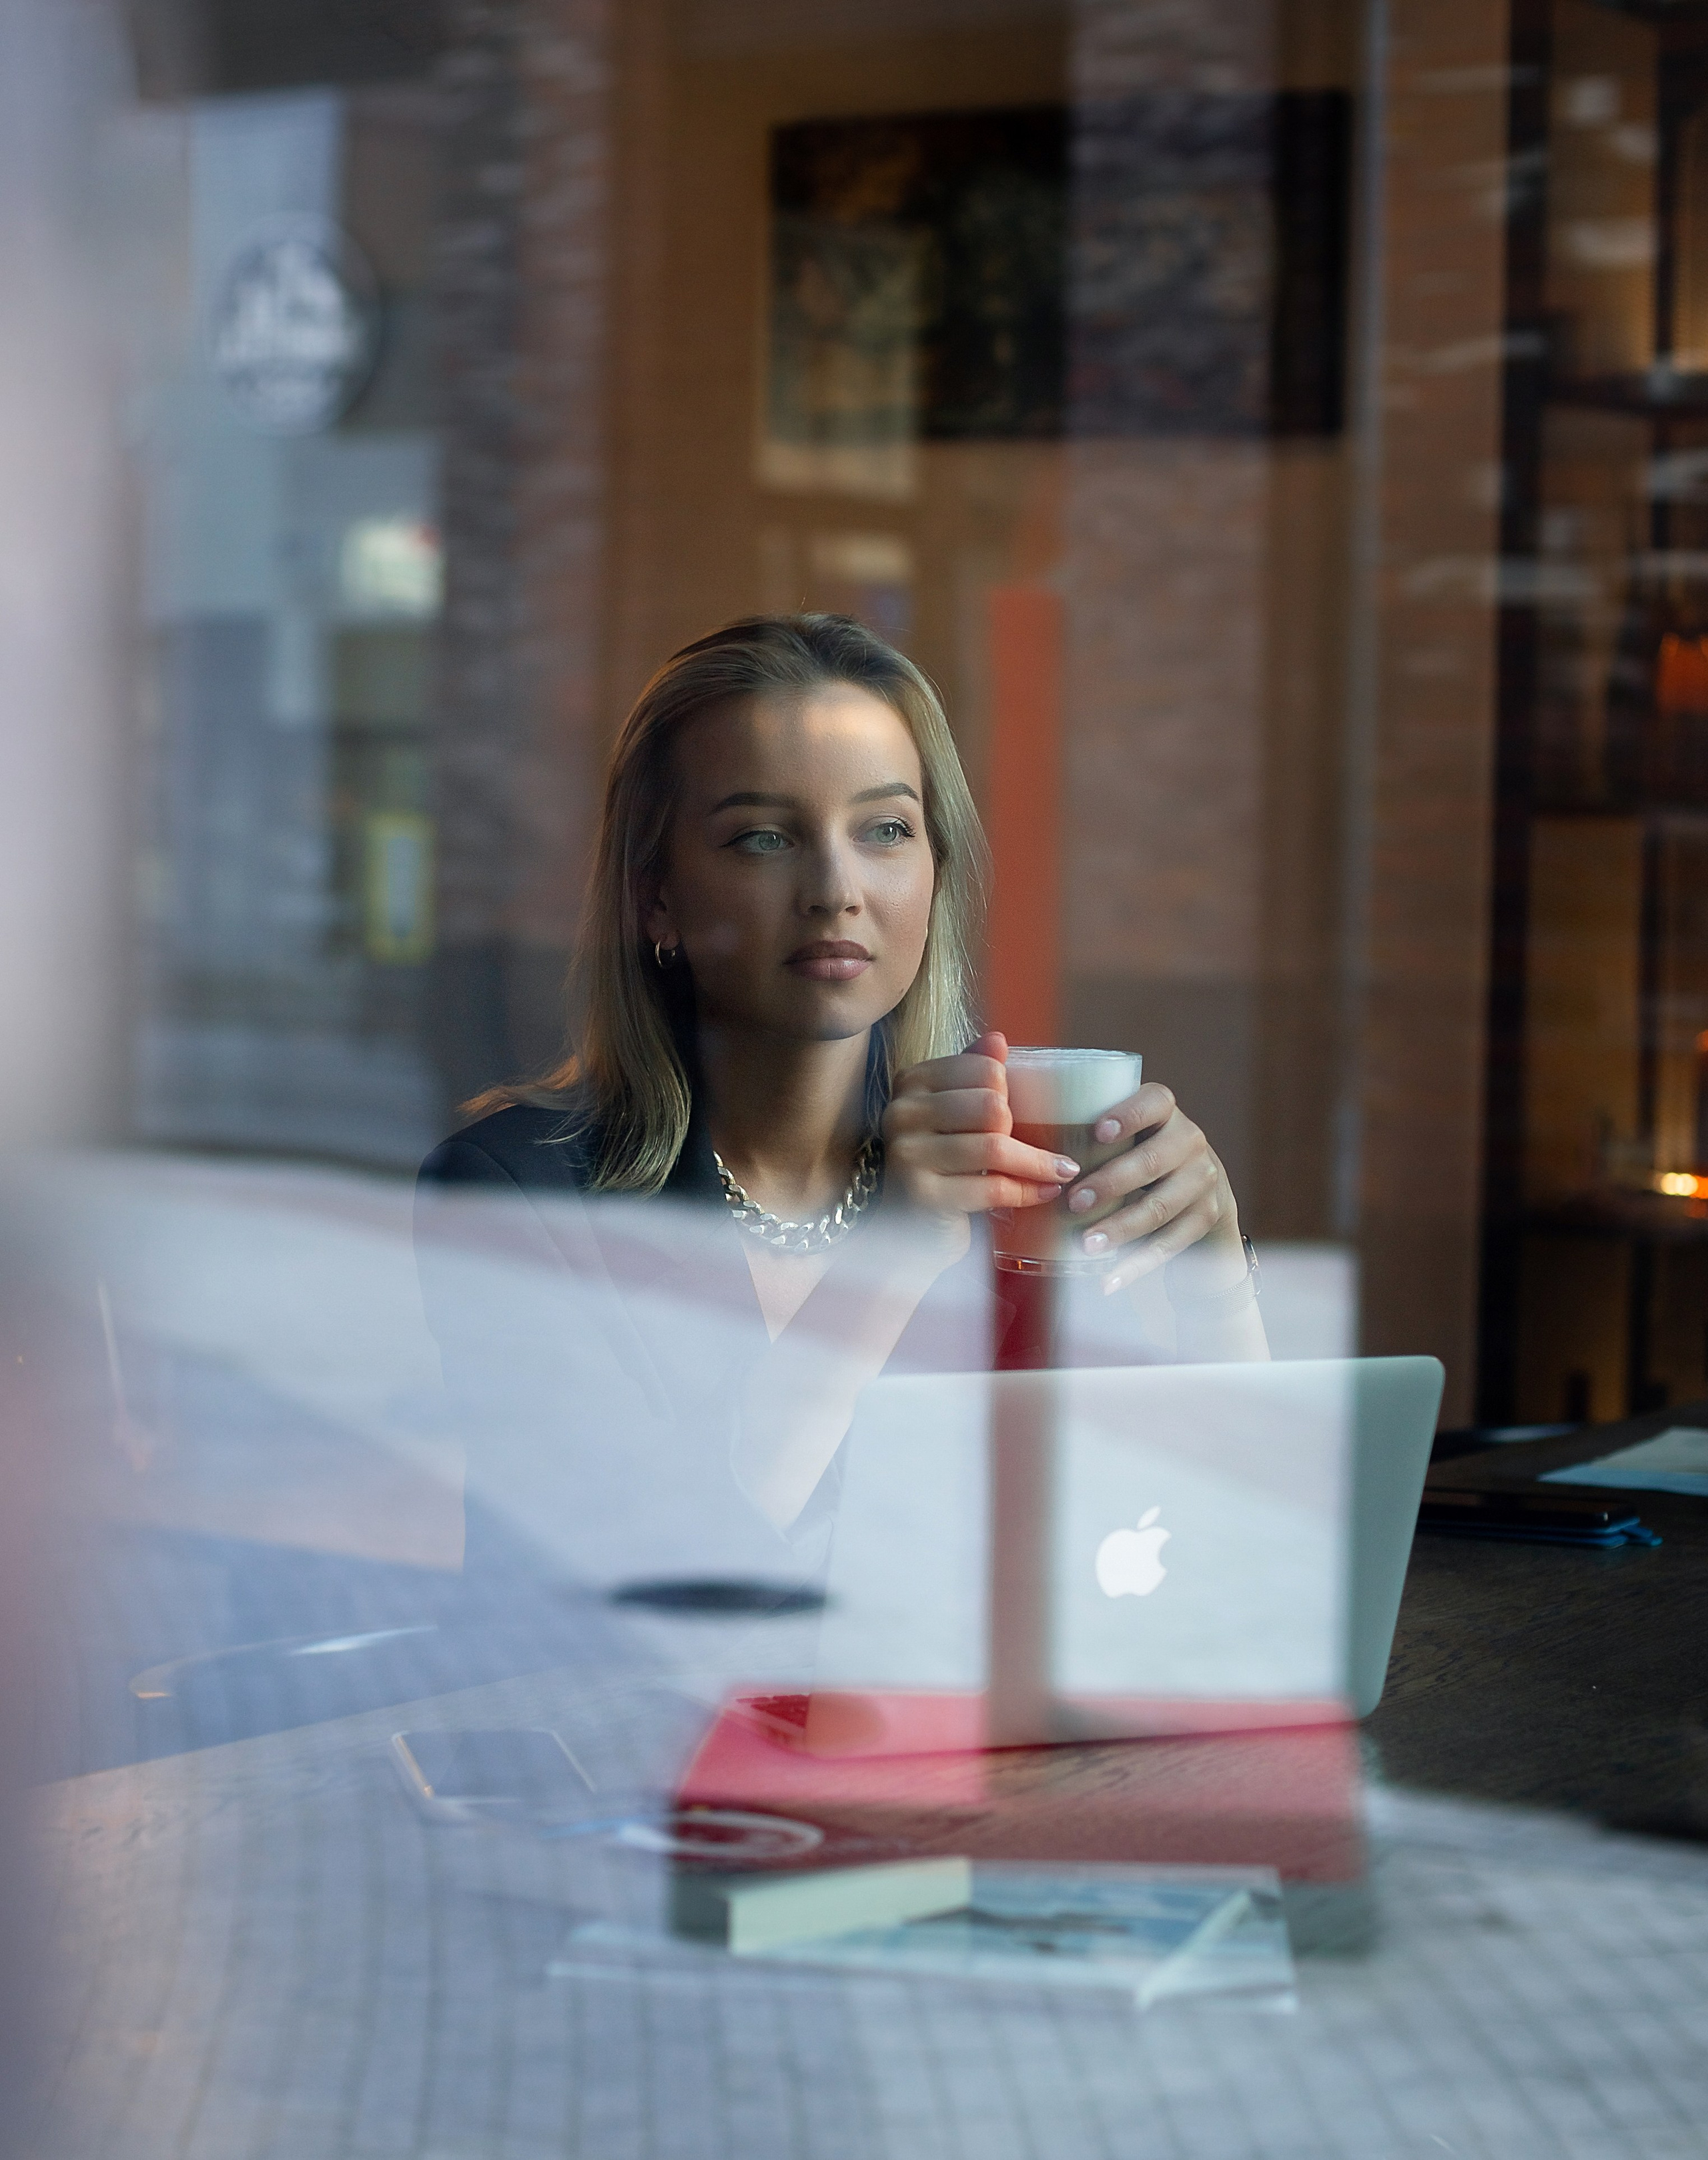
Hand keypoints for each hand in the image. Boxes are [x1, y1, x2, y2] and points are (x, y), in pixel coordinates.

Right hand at [883, 1031, 1081, 1250]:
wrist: (913, 1226)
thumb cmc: (944, 1163)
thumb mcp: (956, 1113)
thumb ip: (974, 1074)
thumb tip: (998, 1040)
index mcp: (911, 1081)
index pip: (984, 1070)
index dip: (1009, 1092)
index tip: (1016, 1115)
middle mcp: (901, 1113)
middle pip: (991, 1106)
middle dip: (1019, 1129)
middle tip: (1029, 1147)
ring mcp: (906, 1155)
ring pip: (994, 1148)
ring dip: (1037, 1163)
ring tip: (1061, 1170)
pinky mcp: (920, 1195)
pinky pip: (991, 1189)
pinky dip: (1026, 1192)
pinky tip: (1045, 1192)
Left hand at [1060, 1082, 1245, 1295]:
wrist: (1199, 1195)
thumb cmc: (1138, 1159)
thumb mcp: (1126, 1137)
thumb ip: (1087, 1134)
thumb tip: (1012, 1148)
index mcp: (1166, 1113)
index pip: (1155, 1101)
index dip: (1129, 1114)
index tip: (1098, 1132)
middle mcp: (1190, 1140)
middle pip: (1153, 1159)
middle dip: (1112, 1182)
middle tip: (1074, 1201)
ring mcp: (1203, 1180)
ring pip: (1161, 1205)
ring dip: (1121, 1227)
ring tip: (1087, 1243)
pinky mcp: (1205, 1218)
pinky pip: (1171, 1243)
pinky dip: (1138, 1264)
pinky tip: (1110, 1279)